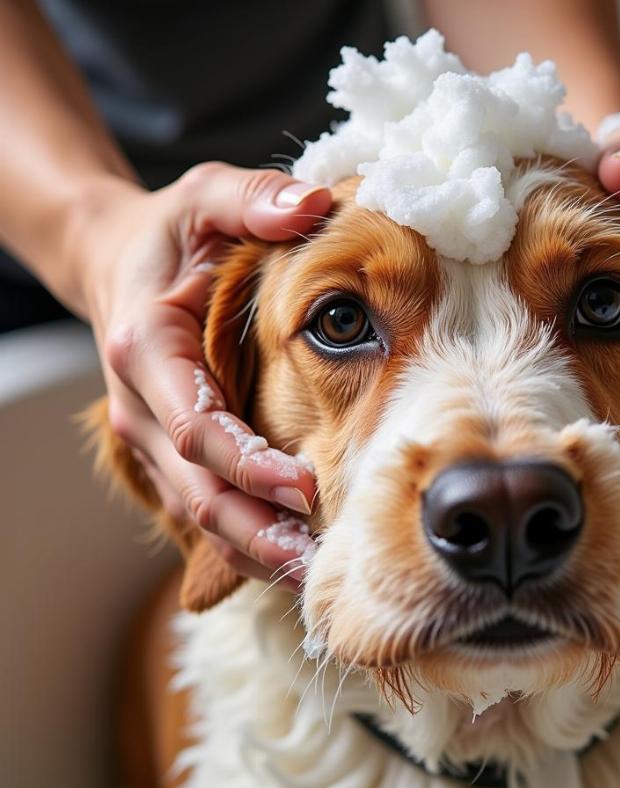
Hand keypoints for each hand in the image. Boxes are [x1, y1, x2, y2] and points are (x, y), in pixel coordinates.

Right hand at [63, 165, 331, 585]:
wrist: (120, 265)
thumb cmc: (172, 236)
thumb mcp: (206, 197)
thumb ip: (253, 199)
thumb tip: (314, 206)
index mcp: (147, 350)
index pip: (194, 428)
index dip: (248, 465)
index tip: (307, 488)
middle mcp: (142, 408)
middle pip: (198, 492)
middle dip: (259, 532)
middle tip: (321, 562)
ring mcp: (152, 440)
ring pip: (200, 515)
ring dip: (255, 551)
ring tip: (315, 578)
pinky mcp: (170, 456)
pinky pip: (204, 510)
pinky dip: (245, 540)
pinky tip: (293, 558)